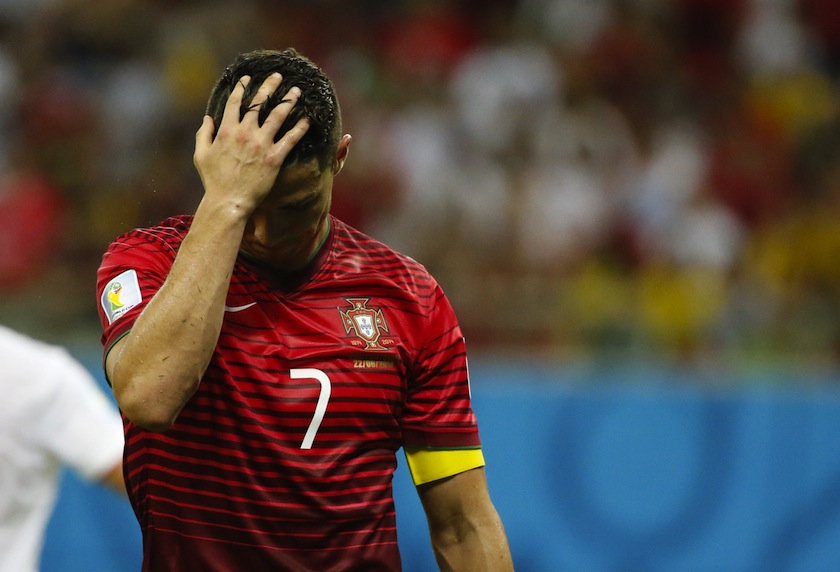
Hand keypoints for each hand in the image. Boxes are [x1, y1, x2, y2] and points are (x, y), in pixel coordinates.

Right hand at [193, 73, 310, 216]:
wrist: (229, 201)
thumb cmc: (213, 181)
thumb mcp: (201, 155)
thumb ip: (204, 134)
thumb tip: (207, 118)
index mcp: (227, 130)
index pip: (235, 102)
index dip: (242, 87)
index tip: (248, 78)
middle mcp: (245, 133)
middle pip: (259, 103)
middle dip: (269, 86)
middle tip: (278, 76)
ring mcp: (261, 144)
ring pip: (277, 116)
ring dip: (288, 101)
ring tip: (297, 91)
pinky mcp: (274, 158)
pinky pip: (290, 139)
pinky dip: (300, 127)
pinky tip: (308, 119)